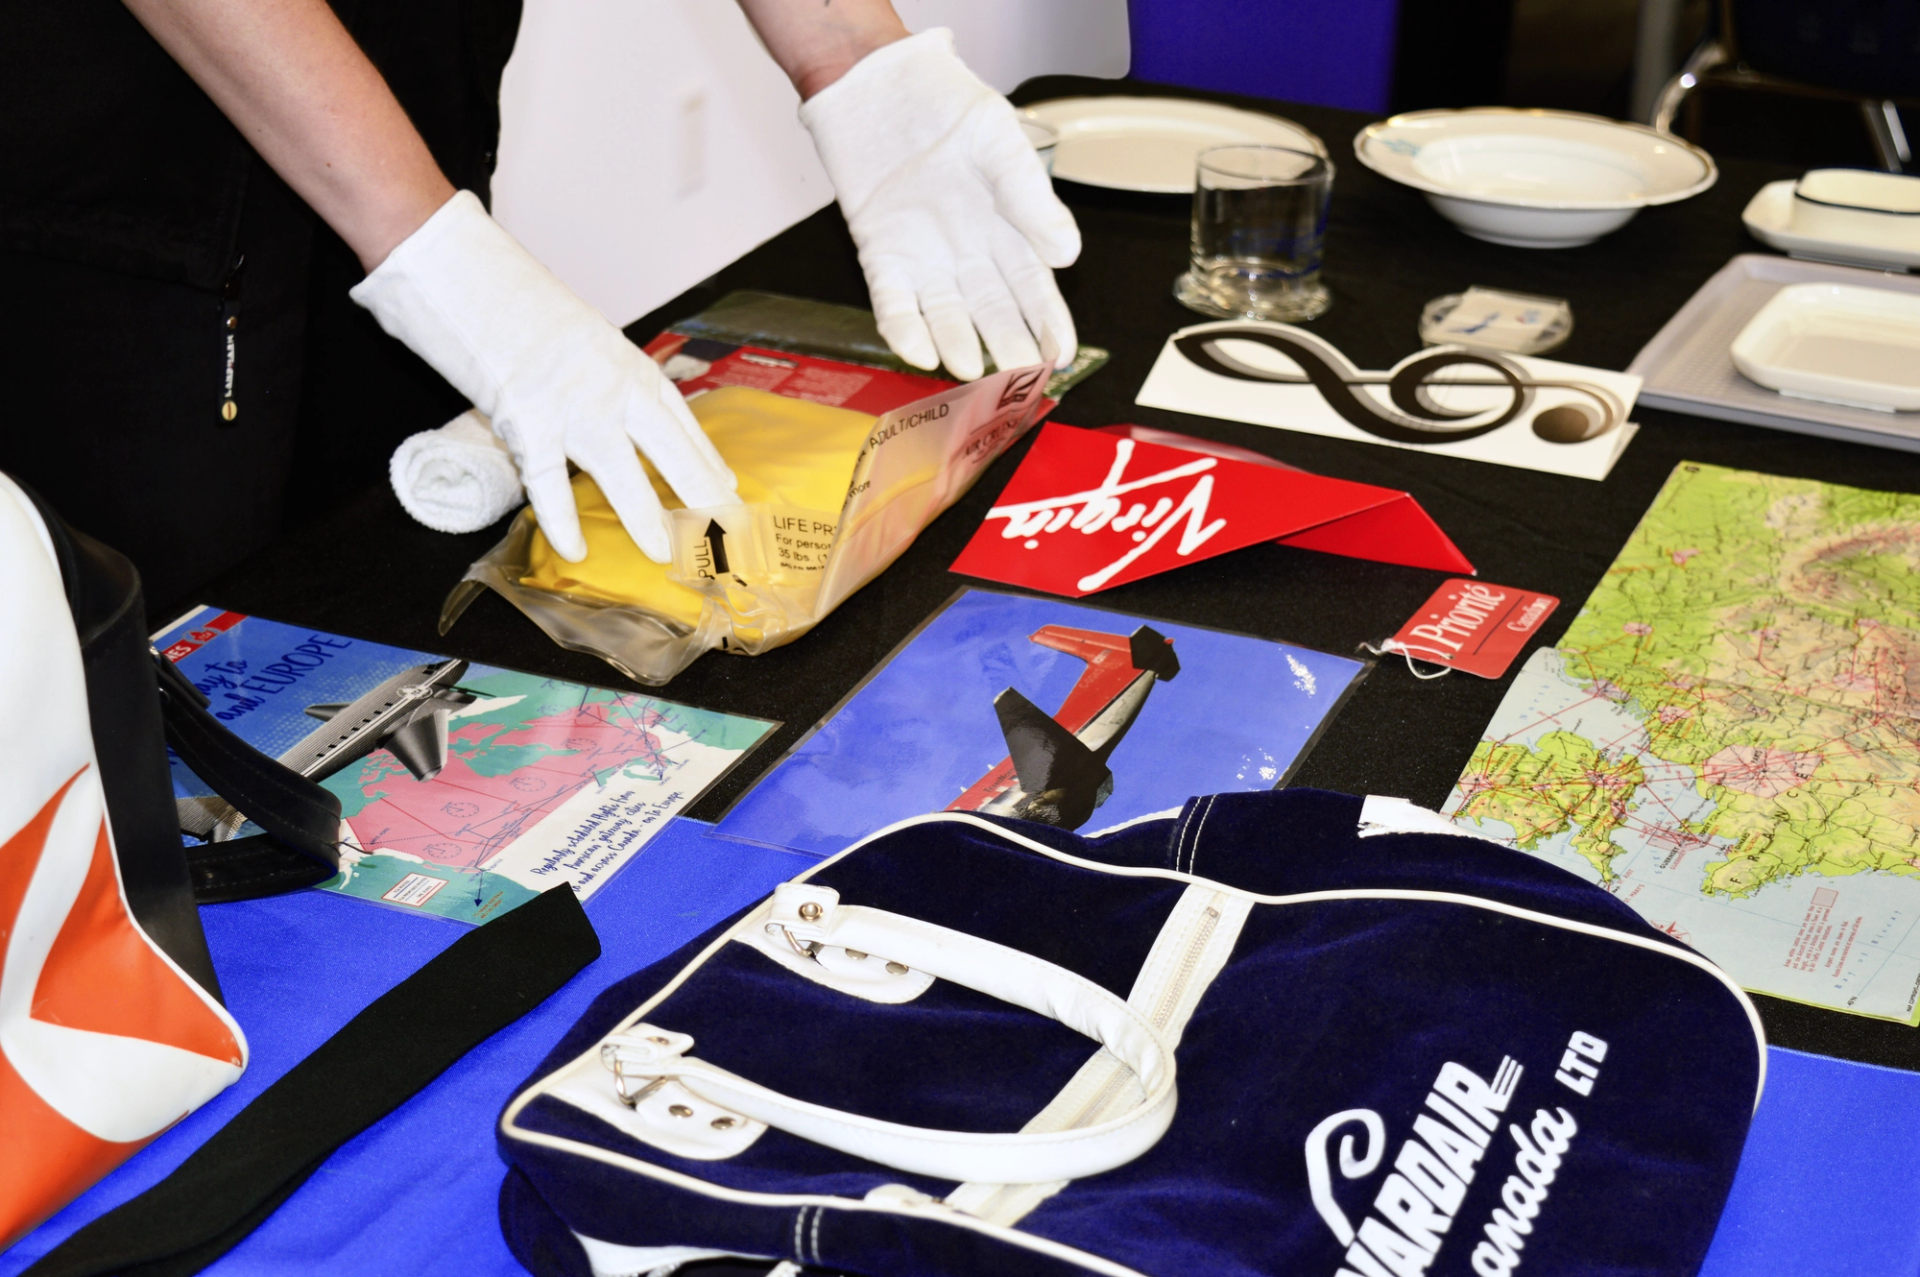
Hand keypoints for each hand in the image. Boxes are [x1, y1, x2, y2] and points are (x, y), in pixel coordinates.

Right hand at [351, 192, 737, 562]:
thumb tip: (624, 418)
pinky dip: (562, 519)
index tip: (727, 487)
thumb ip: (605, 378)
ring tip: (666, 552)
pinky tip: (576, 550)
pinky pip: (550, 481)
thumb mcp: (581, 337)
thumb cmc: (515, 301)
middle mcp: (611, 384)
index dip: (706, 458)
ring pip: (621, 471)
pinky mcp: (526, 418)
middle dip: (702, 494)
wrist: (460, 269)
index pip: (681, 421)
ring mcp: (572, 403)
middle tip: (728, 530)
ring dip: (645, 516)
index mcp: (627, 362)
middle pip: (671, 449)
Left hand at [799, 29, 1079, 379]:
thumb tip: (1066, 254)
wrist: (875, 83)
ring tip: (972, 372)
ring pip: (947, 317)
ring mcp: (925, 260)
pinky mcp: (883, 257)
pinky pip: (894, 304)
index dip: (1049, 326)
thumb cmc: (942, 104)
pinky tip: (921, 353)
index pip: (1034, 291)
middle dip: (1009, 348)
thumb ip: (1030, 197)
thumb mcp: (999, 142)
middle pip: (995, 314)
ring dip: (959, 346)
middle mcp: (968, 255)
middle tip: (1021, 380)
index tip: (1061, 356)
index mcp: (1007, 230)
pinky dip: (906, 330)